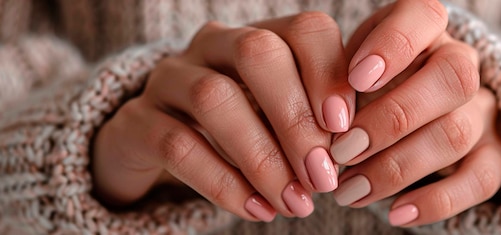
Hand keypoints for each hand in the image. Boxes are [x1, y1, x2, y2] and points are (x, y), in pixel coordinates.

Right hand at [92, 12, 355, 221]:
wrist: (160, 145)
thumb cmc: (241, 127)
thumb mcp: (279, 116)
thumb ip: (313, 122)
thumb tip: (349, 150)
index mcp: (259, 36)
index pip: (304, 30)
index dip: (329, 73)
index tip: (345, 128)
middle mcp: (213, 45)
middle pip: (257, 55)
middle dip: (296, 119)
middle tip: (322, 176)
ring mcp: (169, 78)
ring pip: (214, 99)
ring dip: (262, 158)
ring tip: (294, 203)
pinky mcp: (137, 120)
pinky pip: (178, 145)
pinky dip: (224, 183)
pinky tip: (258, 210)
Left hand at [329, 0, 500, 225]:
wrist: (427, 111)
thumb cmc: (376, 82)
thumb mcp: (355, 66)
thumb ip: (342, 78)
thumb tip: (323, 116)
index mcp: (426, 30)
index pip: (425, 16)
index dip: (393, 44)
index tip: (354, 78)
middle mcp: (461, 65)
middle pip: (451, 79)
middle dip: (390, 120)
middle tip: (341, 152)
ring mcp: (483, 111)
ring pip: (456, 133)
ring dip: (396, 167)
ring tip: (348, 191)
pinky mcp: (494, 155)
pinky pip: (479, 180)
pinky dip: (435, 202)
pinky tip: (395, 214)